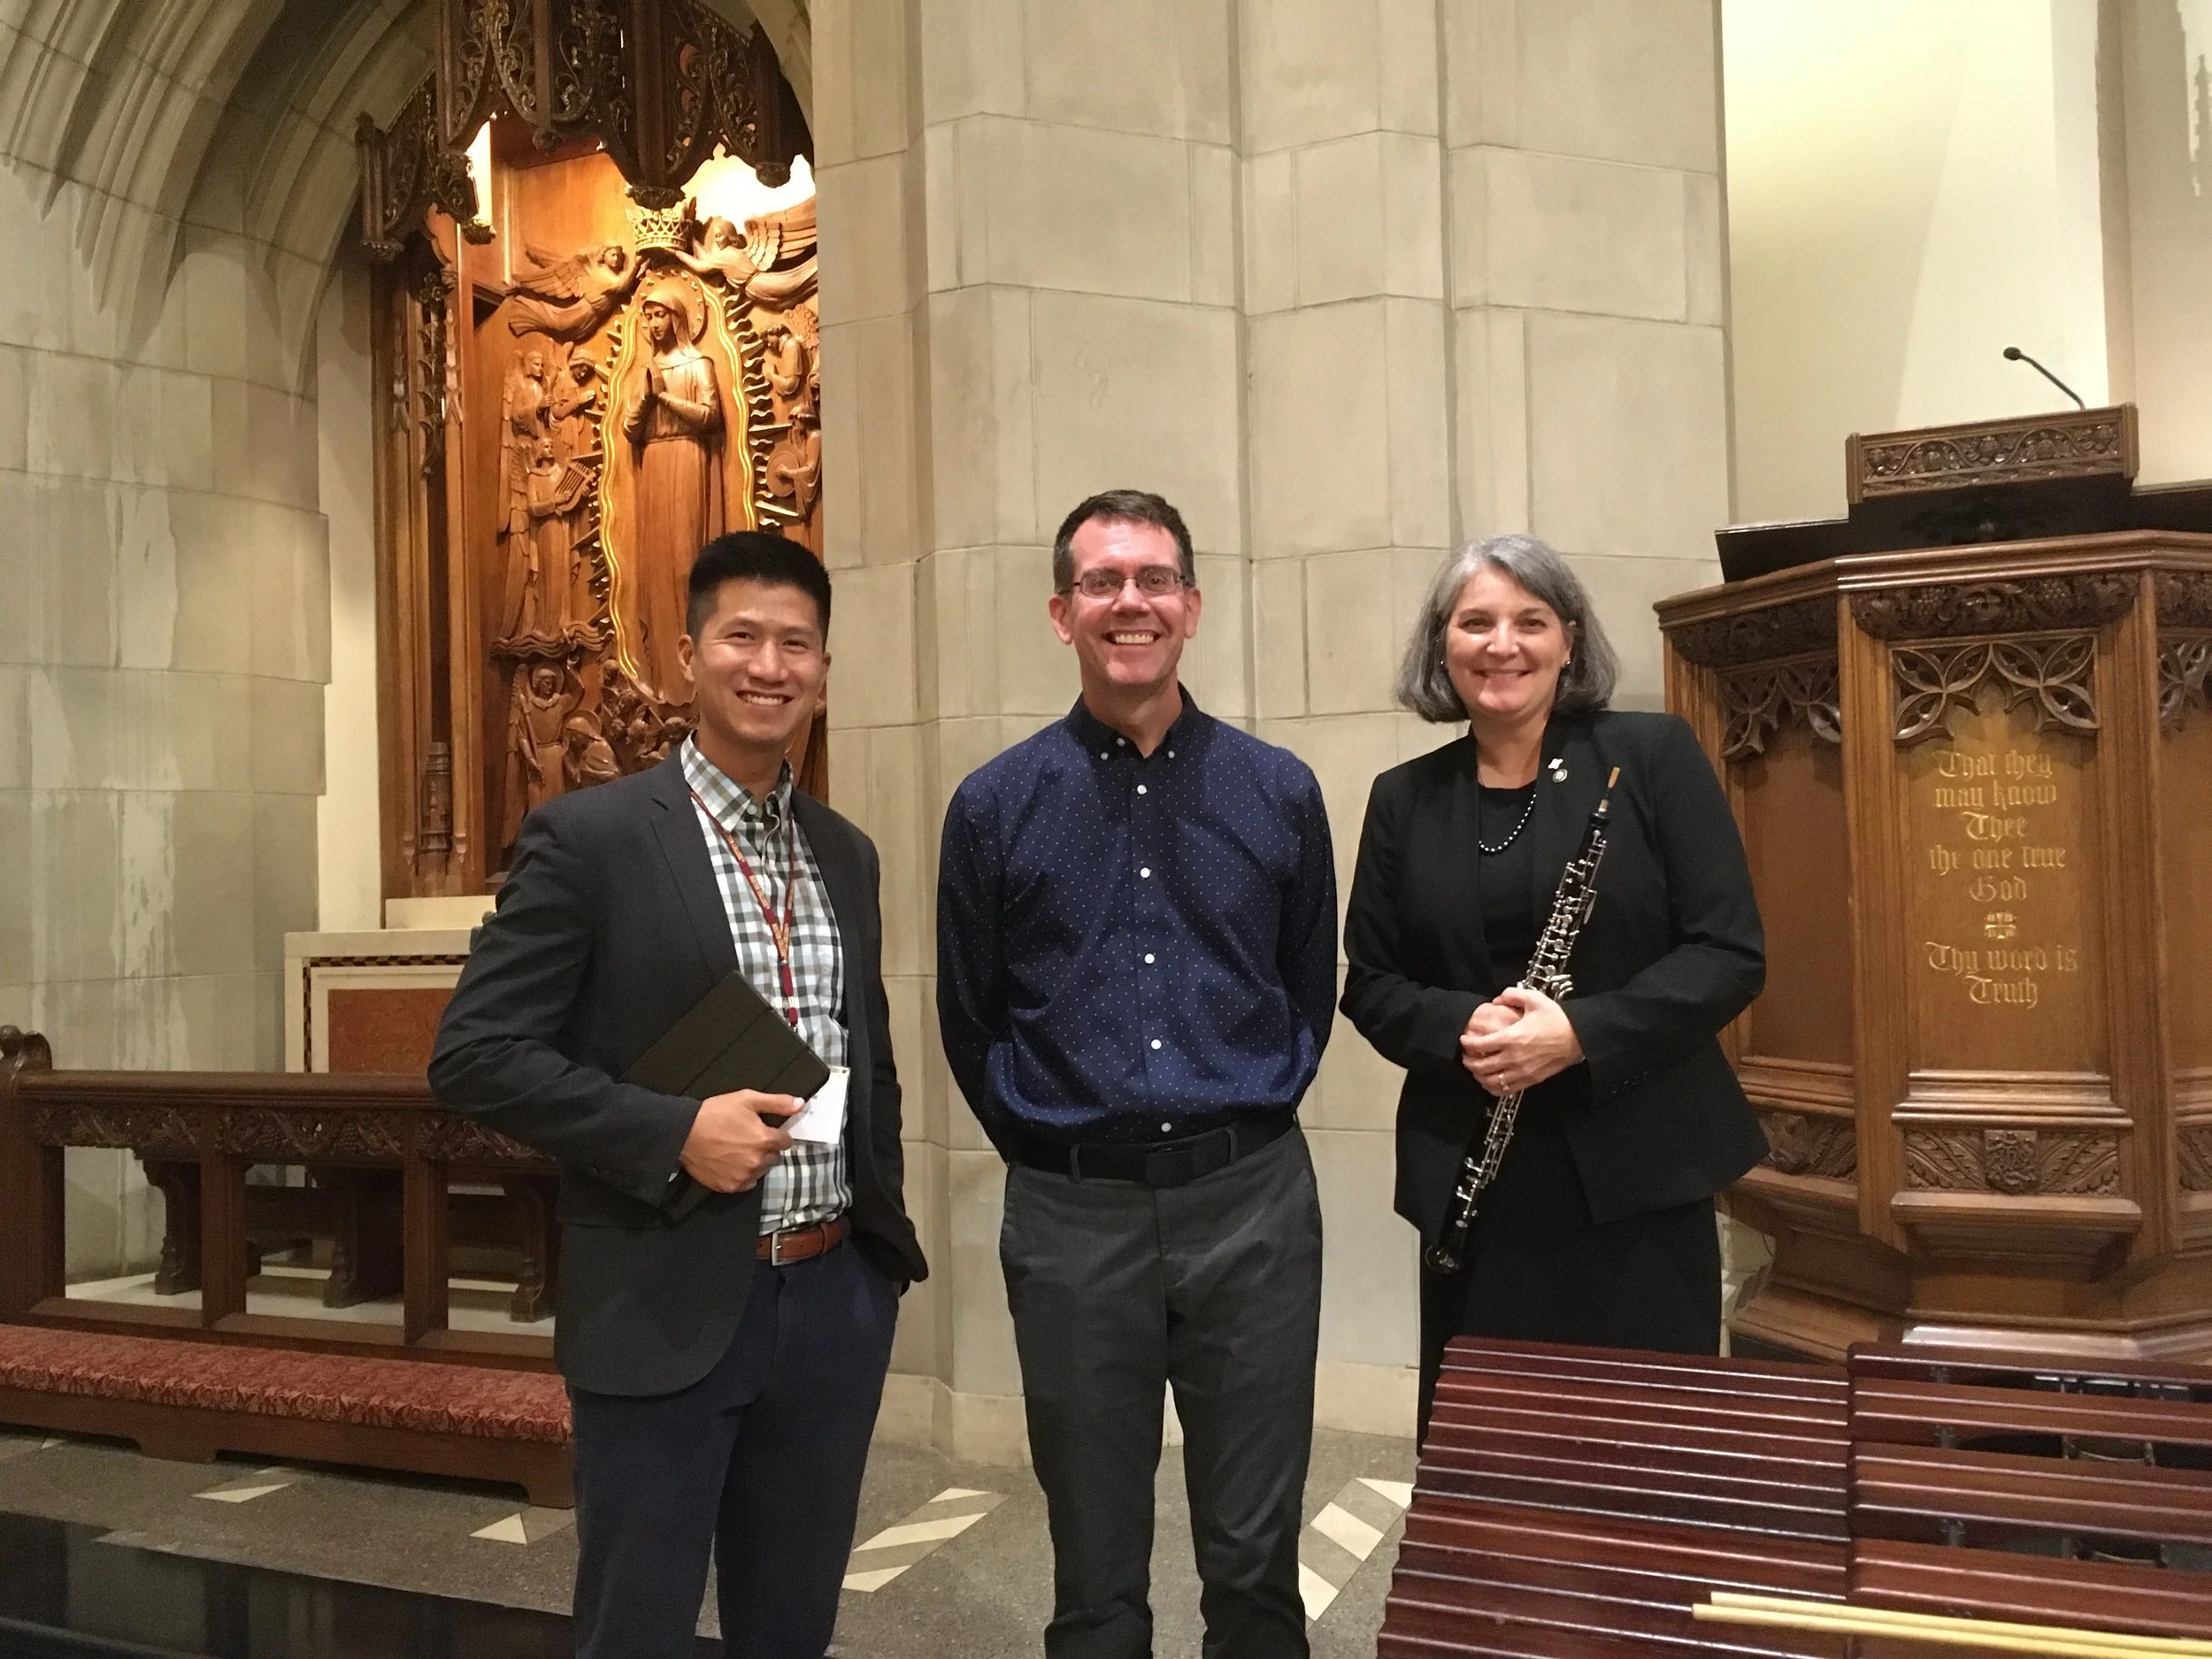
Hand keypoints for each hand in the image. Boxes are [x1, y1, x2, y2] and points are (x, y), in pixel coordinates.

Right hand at [678, 1089, 796, 1193]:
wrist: (683, 1133)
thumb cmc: (715, 1113)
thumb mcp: (747, 1099)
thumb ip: (777, 1103)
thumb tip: (800, 1104)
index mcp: (765, 1140)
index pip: (786, 1141)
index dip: (776, 1134)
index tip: (765, 1130)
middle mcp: (757, 1161)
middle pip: (774, 1157)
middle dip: (766, 1148)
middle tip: (748, 1138)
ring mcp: (744, 1176)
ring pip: (761, 1170)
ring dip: (755, 1162)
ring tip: (738, 1150)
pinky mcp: (730, 1186)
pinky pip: (747, 1183)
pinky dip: (743, 1175)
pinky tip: (731, 1162)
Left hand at [1459, 987, 1583, 1096]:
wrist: (1578, 1037)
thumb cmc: (1556, 1019)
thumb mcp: (1534, 999)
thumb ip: (1512, 995)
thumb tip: (1496, 999)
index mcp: (1511, 1037)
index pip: (1479, 1045)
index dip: (1467, 1044)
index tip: (1464, 1040)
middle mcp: (1513, 1058)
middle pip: (1481, 1066)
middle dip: (1468, 1062)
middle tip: (1466, 1056)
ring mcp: (1521, 1072)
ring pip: (1491, 1081)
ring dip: (1479, 1076)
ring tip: (1476, 1070)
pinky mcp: (1530, 1080)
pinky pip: (1506, 1090)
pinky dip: (1494, 1088)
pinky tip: (1491, 1082)